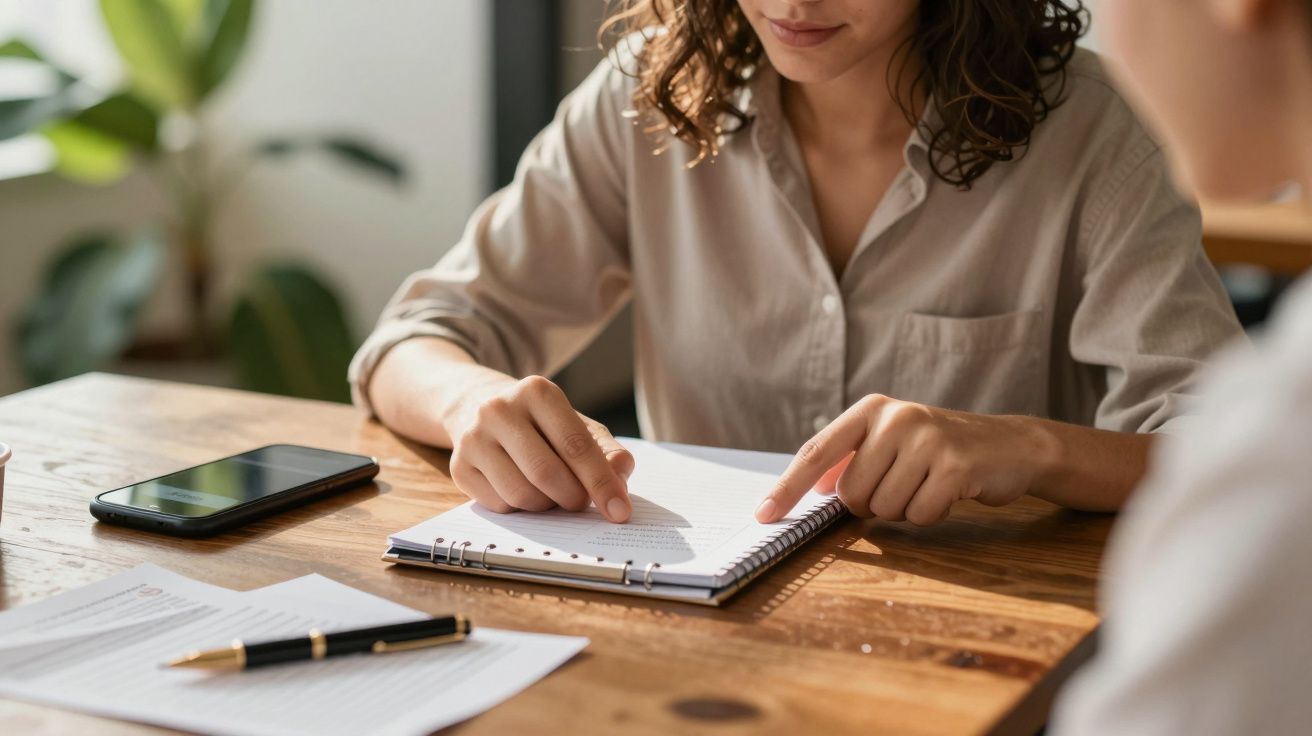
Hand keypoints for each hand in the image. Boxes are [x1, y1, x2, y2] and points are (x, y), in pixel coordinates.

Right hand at [445, 375, 634, 521]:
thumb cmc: (540, 423)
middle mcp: (499, 409)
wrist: (479, 406)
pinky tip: (523, 488)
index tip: (619, 511)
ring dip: (546, 506)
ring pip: (521, 495)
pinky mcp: (459, 466)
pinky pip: (499, 505)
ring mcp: (474, 438)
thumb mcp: (578, 425)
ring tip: (551, 492)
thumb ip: (606, 451)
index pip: (576, 446)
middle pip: (546, 474)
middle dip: (573, 498)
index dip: (601, 482)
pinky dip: (520, 509)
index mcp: (537, 392)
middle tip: (580, 502)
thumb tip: (621, 476)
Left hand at [756, 395, 1052, 525]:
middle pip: (852, 494)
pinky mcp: (954, 465)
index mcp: (871, 409)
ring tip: (929, 484)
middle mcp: (895, 417)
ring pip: (885, 509)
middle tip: (905, 483)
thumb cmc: (940, 450)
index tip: (763, 515)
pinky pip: (920, 515)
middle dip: (874, 504)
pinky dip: (931, 514)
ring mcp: (926, 438)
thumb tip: (813, 490)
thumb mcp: (891, 443)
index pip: (816, 452)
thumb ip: (850, 461)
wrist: (1010, 446)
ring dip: (905, 510)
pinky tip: (949, 492)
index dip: (787, 488)